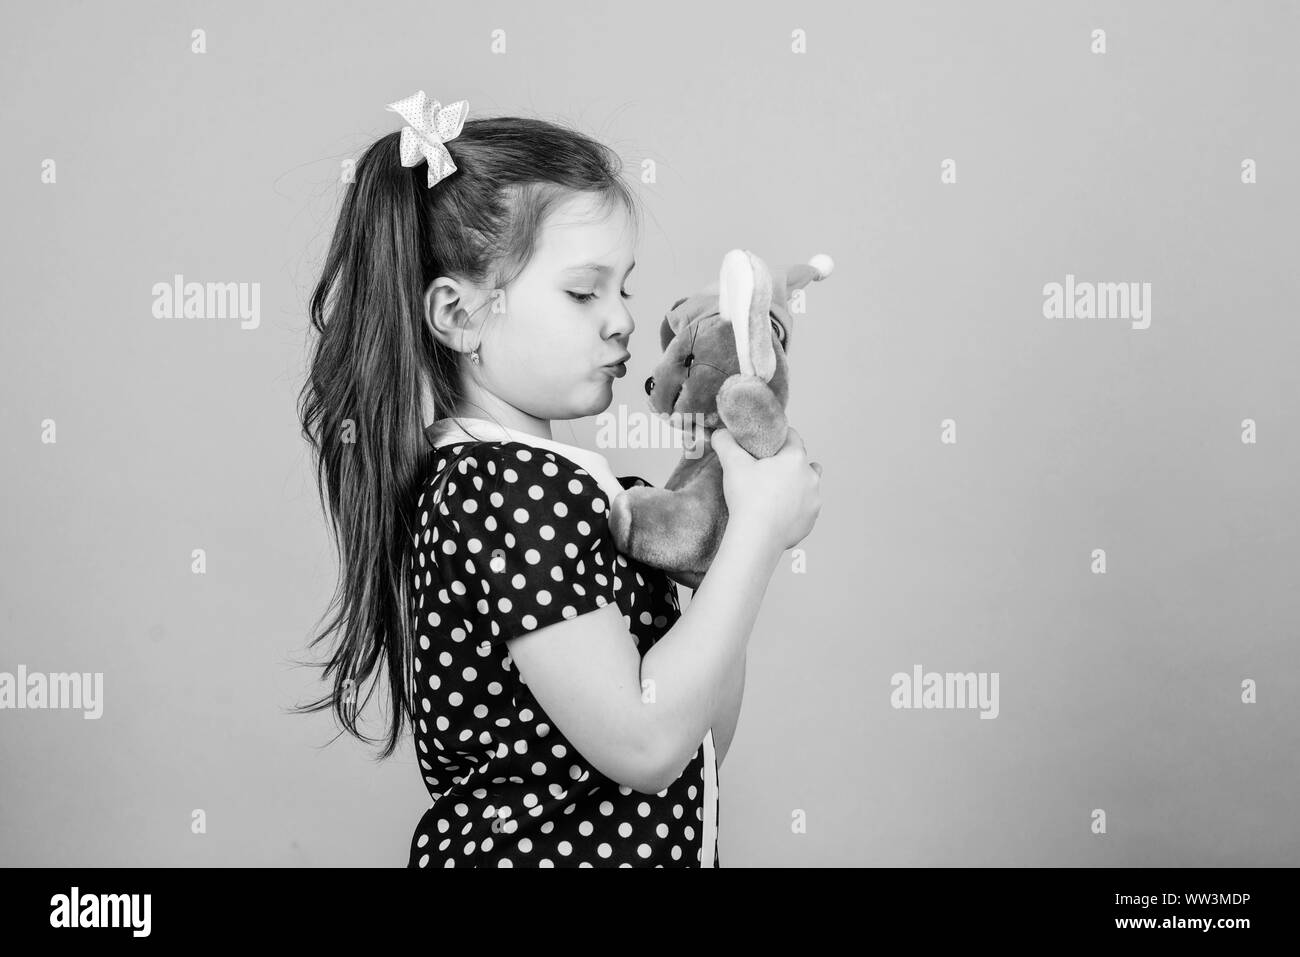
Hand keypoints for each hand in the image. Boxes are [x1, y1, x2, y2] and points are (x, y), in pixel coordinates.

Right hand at [711, 426, 822, 551]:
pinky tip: (779, 511)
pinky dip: (796, 506)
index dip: (776, 438)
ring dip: (796, 484)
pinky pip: (805, 507)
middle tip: (765, 471)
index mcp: (795, 458)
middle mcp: (811, 476)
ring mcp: (814, 499)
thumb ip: (725, 442)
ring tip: (776, 491)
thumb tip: (721, 433)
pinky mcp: (811, 519)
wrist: (757, 538)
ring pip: (808, 484)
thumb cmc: (748, 499)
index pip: (791, 436)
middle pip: (801, 460)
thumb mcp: (732, 464)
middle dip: (786, 462)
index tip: (764, 446)